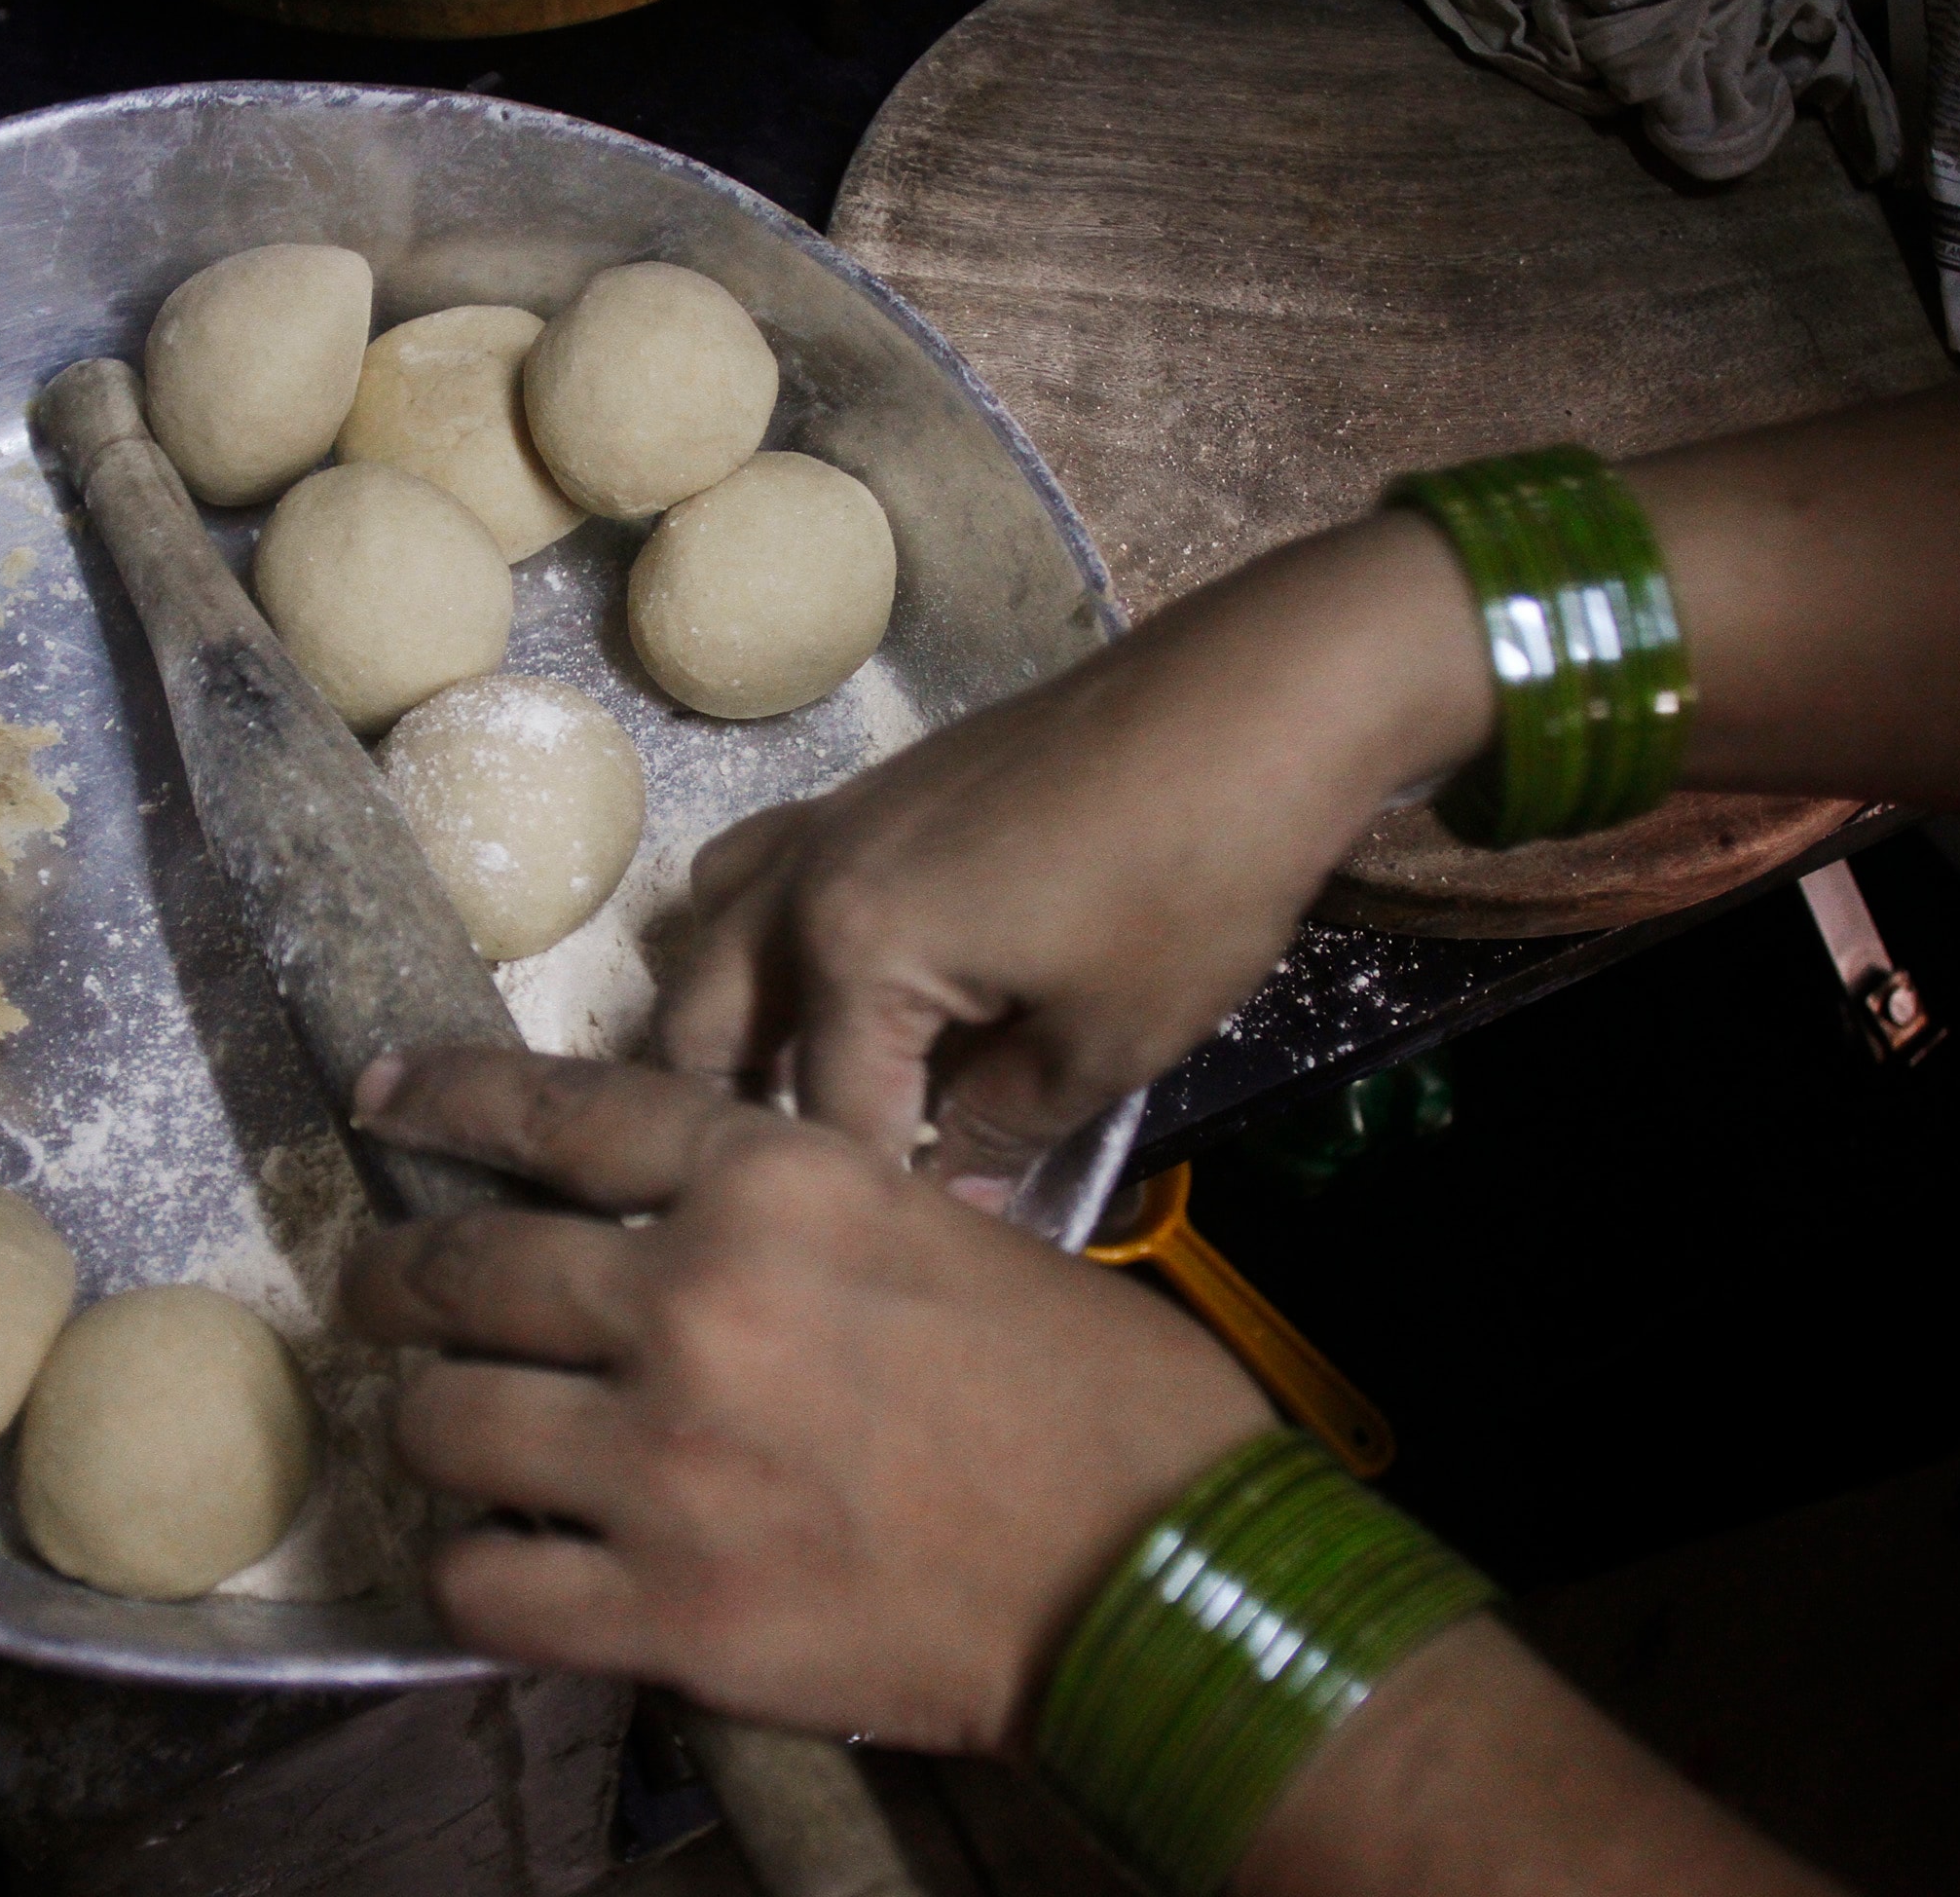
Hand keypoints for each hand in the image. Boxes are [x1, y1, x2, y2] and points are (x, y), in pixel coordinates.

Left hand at [343, 1048, 1273, 1752]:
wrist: (1172, 1582)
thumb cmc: (1106, 1401)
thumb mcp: (958, 1236)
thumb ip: (811, 1225)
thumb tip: (706, 1235)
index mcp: (781, 1188)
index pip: (560, 1112)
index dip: (446, 1101)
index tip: (379, 1101)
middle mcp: (698, 1301)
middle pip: (466, 1265)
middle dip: (394, 1277)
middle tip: (375, 1292)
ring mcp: (669, 1462)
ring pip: (445, 1422)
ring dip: (426, 1424)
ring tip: (439, 1433)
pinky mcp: (670, 1614)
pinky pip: (485, 1586)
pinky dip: (472, 1573)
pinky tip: (499, 1564)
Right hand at [658, 515, 1491, 1193]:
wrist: (1256, 701)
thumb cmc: (1192, 880)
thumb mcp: (1109, 1042)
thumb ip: (1007, 1131)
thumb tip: (955, 1198)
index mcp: (852, 950)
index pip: (828, 1121)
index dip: (878, 1202)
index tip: (912, 1259)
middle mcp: (803, 882)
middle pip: (703, 1028)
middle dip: (745, 1119)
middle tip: (828, 1184)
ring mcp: (827, 822)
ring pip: (710, 936)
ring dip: (732, 1019)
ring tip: (802, 1086)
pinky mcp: (868, 789)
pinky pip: (761, 869)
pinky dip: (765, 933)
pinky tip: (847, 974)